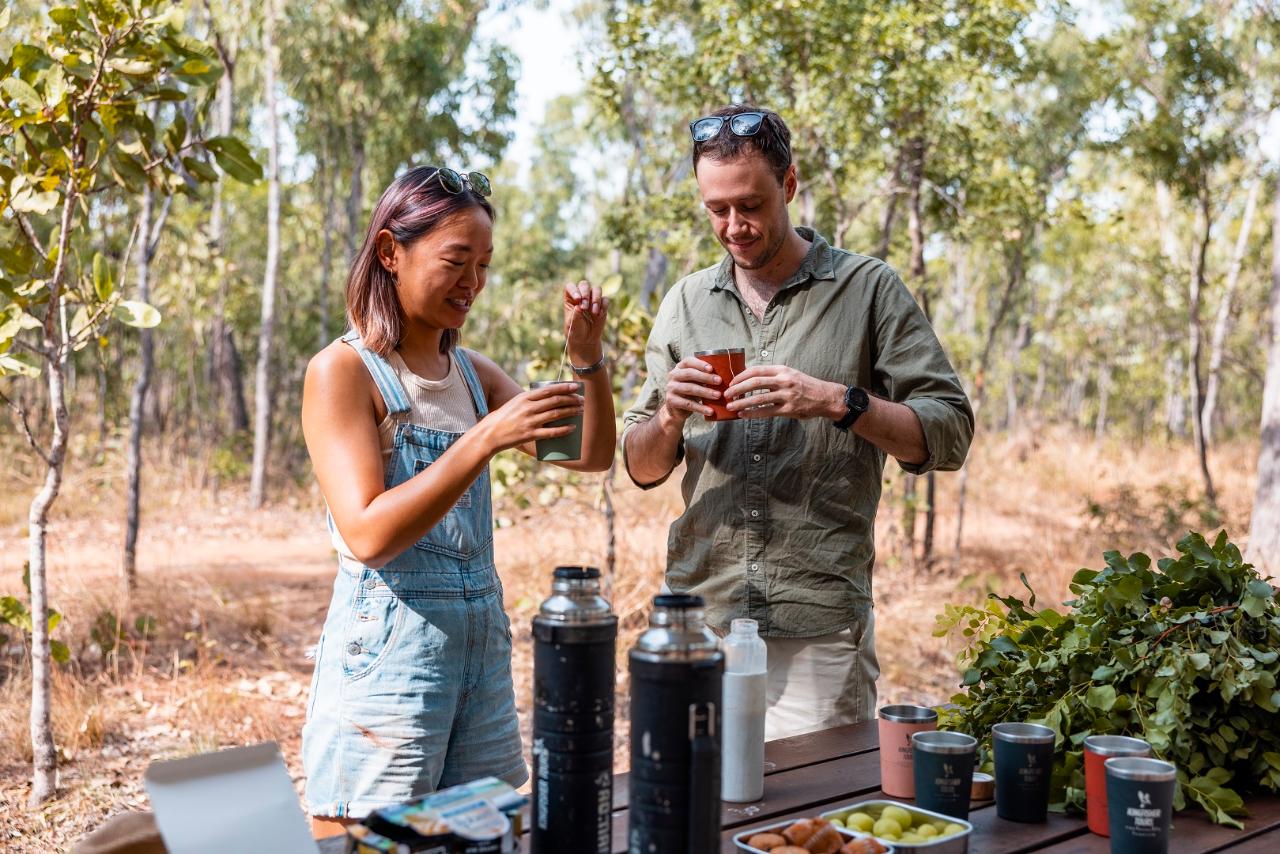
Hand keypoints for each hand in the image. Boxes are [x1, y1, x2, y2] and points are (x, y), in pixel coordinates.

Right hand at [479, 383, 582, 452]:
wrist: (490, 433)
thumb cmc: (505, 417)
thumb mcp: (516, 403)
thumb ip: (531, 400)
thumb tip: (550, 398)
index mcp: (524, 397)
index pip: (549, 390)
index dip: (564, 388)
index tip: (576, 387)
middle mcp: (528, 407)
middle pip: (555, 401)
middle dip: (571, 400)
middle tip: (582, 401)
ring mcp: (529, 421)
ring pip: (556, 414)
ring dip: (571, 412)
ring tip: (580, 411)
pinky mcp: (530, 434)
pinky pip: (551, 432)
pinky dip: (564, 430)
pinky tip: (572, 428)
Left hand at [563, 280, 607, 364]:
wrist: (586, 340)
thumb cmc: (575, 331)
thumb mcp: (572, 324)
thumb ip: (575, 315)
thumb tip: (579, 307)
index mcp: (570, 299)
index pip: (570, 286)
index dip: (574, 290)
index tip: (577, 299)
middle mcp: (582, 296)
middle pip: (584, 284)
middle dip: (585, 293)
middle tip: (585, 307)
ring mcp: (592, 299)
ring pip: (597, 289)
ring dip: (596, 299)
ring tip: (594, 312)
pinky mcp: (602, 305)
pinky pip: (606, 299)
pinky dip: (603, 306)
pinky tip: (599, 315)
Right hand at [660, 355, 723, 423]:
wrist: (677, 409)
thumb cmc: (690, 391)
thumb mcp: (696, 381)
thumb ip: (705, 376)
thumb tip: (726, 375)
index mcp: (680, 367)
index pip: (688, 361)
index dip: (700, 364)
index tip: (712, 368)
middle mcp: (673, 375)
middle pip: (689, 374)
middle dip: (706, 377)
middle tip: (719, 381)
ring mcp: (671, 388)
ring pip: (690, 388)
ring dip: (705, 392)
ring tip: (718, 395)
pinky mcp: (671, 400)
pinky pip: (688, 404)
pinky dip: (700, 408)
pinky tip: (710, 410)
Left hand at [724, 366, 844, 419]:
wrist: (825, 397)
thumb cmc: (805, 386)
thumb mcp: (790, 374)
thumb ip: (773, 376)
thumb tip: (750, 379)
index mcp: (782, 370)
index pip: (756, 370)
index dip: (741, 376)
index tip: (731, 382)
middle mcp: (784, 380)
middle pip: (754, 383)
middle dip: (737, 389)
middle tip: (726, 394)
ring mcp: (786, 395)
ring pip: (758, 398)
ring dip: (741, 403)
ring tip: (731, 407)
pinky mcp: (788, 410)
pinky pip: (766, 412)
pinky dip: (753, 413)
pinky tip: (744, 415)